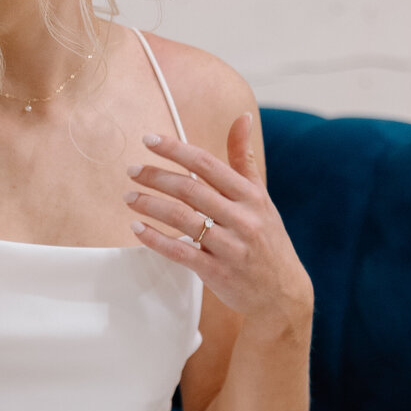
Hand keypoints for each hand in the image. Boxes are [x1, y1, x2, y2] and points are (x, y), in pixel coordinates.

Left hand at [124, 114, 312, 336]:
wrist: (281, 293)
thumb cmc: (267, 240)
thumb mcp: (261, 198)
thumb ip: (244, 160)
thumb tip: (241, 117)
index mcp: (250, 195)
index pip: (207, 164)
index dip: (175, 149)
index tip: (148, 140)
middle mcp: (242, 218)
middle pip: (191, 189)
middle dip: (156, 176)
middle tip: (131, 170)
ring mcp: (230, 247)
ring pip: (183, 219)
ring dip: (151, 206)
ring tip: (129, 198)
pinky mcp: (218, 273)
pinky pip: (181, 252)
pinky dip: (156, 239)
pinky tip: (137, 229)